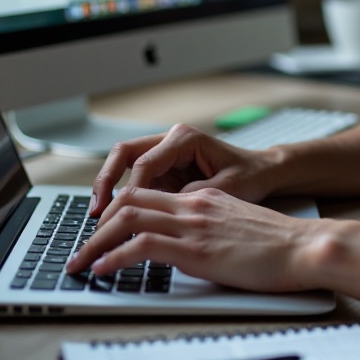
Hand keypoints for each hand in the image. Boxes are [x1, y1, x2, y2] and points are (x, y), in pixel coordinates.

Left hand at [65, 185, 320, 290]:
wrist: (303, 246)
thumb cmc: (279, 244)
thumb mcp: (237, 227)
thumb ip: (209, 229)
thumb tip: (185, 250)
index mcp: (203, 198)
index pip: (147, 192)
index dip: (117, 208)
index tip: (100, 231)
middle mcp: (193, 204)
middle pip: (129, 199)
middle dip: (96, 224)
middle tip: (78, 248)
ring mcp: (193, 223)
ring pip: (127, 218)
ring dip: (94, 241)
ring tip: (78, 262)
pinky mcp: (196, 248)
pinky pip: (142, 245)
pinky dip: (114, 257)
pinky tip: (102, 270)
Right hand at [87, 124, 279, 217]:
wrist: (264, 172)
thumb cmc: (250, 176)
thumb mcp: (227, 189)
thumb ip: (193, 198)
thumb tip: (162, 213)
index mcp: (185, 139)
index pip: (145, 163)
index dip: (129, 191)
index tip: (119, 215)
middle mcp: (170, 141)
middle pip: (124, 153)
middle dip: (106, 181)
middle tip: (96, 211)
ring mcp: (165, 154)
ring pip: (124, 165)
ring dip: (109, 189)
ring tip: (98, 218)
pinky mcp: (164, 170)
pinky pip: (135, 180)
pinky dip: (123, 198)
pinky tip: (116, 220)